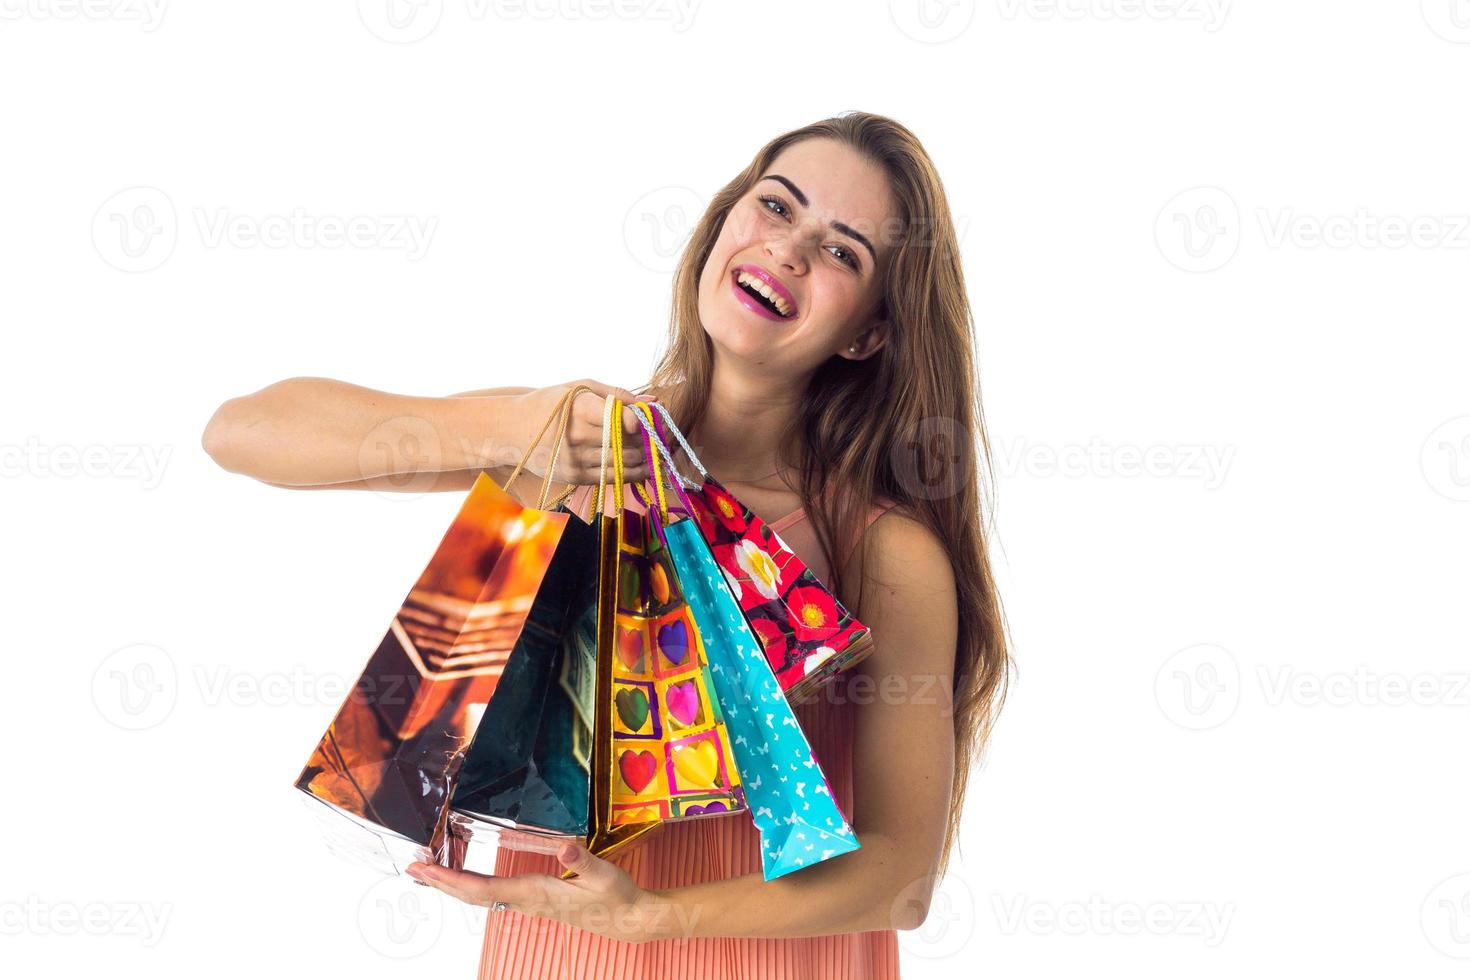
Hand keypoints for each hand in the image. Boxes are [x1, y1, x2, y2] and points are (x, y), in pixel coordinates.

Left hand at [406, 843, 666, 944]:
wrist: (628, 919)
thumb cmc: (617, 897)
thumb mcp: (604, 875)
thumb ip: (584, 861)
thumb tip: (564, 847)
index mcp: (534, 892)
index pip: (482, 887)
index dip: (451, 879)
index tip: (426, 870)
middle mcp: (525, 899)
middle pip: (472, 893)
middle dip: (440, 881)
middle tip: (411, 867)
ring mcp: (528, 900)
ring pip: (479, 894)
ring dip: (452, 883)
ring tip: (427, 871)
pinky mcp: (534, 898)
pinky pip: (492, 892)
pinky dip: (470, 883)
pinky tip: (464, 878)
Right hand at [513, 380, 657, 485]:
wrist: (511, 430)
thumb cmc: (550, 403)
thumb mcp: (579, 388)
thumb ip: (618, 394)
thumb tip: (653, 404)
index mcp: (581, 409)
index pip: (622, 420)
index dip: (644, 424)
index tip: (654, 423)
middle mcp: (578, 436)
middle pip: (627, 444)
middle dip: (649, 444)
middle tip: (664, 441)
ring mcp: (575, 460)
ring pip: (623, 464)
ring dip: (645, 461)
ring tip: (659, 456)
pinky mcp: (574, 477)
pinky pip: (611, 478)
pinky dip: (631, 474)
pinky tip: (643, 468)